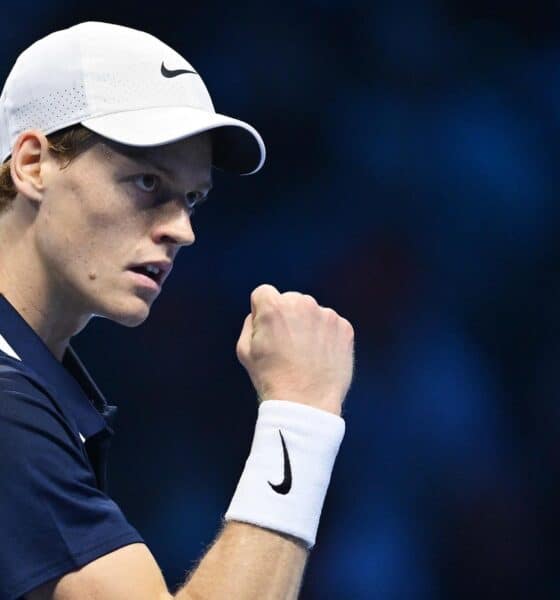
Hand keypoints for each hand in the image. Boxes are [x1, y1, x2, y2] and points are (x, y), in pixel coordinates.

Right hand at [236, 284, 354, 415]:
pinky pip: (332, 325)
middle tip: (288, 345)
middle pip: (291, 300)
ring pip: (313, 312)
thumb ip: (250, 323)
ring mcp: (326, 315)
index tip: (268, 329)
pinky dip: (327, 337)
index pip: (264, 293)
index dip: (263, 311)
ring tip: (306, 354)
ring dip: (309, 325)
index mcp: (274, 307)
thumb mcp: (244, 350)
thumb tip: (260, 315)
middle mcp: (302, 304)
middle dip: (288, 316)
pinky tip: (321, 357)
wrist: (305, 403)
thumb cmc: (272, 379)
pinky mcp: (344, 328)